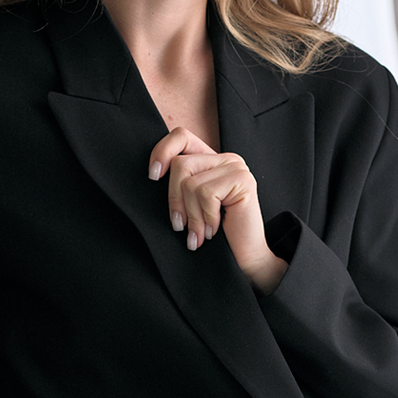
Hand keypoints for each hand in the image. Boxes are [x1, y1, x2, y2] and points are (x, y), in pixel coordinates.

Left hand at [148, 127, 288, 294]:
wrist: (245, 260)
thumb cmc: (215, 237)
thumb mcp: (189, 206)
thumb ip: (179, 185)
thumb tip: (153, 174)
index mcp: (210, 160)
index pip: (181, 137)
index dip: (162, 152)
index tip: (152, 177)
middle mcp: (224, 159)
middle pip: (180, 164)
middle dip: (174, 200)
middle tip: (180, 226)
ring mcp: (235, 168)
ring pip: (191, 183)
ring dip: (191, 216)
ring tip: (198, 234)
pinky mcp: (242, 180)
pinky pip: (206, 194)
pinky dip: (206, 217)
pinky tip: (213, 230)